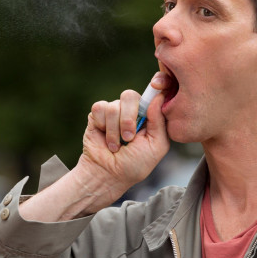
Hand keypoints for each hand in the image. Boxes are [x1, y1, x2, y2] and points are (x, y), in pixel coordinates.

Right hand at [73, 73, 171, 209]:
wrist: (108, 175)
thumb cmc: (135, 165)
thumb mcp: (156, 146)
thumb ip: (160, 121)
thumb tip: (159, 95)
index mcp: (149, 116)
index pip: (154, 92)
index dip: (157, 82)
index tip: (158, 84)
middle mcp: (132, 111)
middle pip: (130, 95)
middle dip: (129, 118)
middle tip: (129, 137)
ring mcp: (114, 112)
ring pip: (114, 105)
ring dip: (115, 130)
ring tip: (117, 146)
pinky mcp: (97, 115)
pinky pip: (100, 108)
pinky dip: (104, 127)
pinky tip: (105, 140)